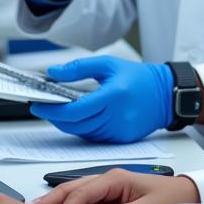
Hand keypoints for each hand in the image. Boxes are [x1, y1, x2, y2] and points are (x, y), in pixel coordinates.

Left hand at [30, 57, 172, 142]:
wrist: (166, 94)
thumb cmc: (139, 77)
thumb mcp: (108, 64)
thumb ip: (79, 68)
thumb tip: (53, 73)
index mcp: (112, 96)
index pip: (74, 110)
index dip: (52, 110)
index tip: (37, 105)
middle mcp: (116, 117)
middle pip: (75, 124)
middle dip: (55, 116)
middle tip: (43, 106)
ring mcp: (119, 131)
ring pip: (82, 132)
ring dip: (68, 123)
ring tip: (60, 110)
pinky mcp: (121, 140)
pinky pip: (94, 137)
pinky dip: (83, 128)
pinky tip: (80, 118)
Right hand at [35, 168, 200, 203]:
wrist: (190, 196)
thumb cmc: (172, 200)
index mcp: (115, 178)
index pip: (82, 191)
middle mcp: (108, 180)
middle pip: (73, 188)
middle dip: (52, 201)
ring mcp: (108, 188)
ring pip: (75, 193)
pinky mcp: (110, 198)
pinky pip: (84, 202)